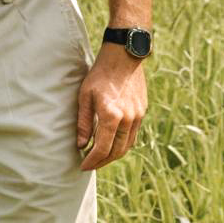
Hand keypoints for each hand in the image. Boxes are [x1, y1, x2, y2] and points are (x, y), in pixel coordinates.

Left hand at [76, 45, 146, 171]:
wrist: (123, 56)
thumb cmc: (100, 74)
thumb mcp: (85, 96)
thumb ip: (84, 122)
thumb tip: (81, 145)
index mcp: (111, 115)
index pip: (102, 148)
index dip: (92, 160)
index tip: (83, 166)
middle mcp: (127, 119)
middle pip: (116, 152)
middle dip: (102, 162)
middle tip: (90, 165)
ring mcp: (137, 116)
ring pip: (127, 146)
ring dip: (113, 155)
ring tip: (100, 157)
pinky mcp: (142, 112)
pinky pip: (133, 135)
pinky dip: (122, 144)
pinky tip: (112, 143)